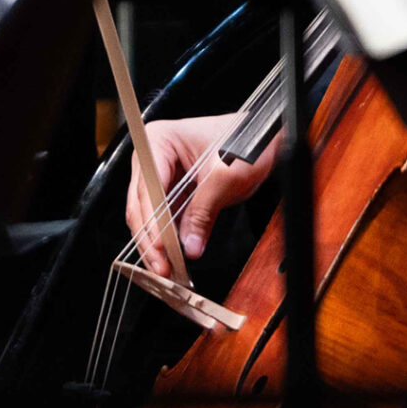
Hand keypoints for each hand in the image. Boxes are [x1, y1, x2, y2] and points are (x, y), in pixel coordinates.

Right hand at [126, 112, 273, 279]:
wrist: (266, 138)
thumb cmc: (247, 141)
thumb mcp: (225, 177)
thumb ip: (204, 212)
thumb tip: (190, 246)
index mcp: (159, 141)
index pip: (148, 187)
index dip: (152, 220)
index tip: (160, 247)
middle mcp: (153, 157)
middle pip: (141, 204)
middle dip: (151, 238)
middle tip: (162, 267)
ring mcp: (162, 175)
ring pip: (149, 216)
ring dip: (157, 244)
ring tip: (166, 269)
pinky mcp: (174, 191)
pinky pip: (165, 218)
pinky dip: (169, 239)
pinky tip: (173, 259)